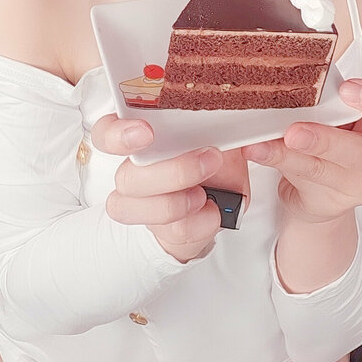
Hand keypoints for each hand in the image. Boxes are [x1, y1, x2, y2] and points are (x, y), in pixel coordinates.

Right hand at [89, 115, 247, 262]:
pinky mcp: (161, 231)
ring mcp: (143, 204)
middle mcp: (134, 170)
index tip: (146, 132)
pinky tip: (214, 210)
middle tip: (210, 158)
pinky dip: (200, 223)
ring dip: (177, 203)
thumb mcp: (229, 134)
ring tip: (206, 193)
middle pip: (126, 177)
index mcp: (142, 137)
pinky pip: (172, 232)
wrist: (224, 203)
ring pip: (133, 210)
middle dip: (172, 172)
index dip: (117, 135)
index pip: (106, 133)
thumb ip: (239, 129)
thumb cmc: (217, 160)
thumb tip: (256, 142)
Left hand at [240, 78, 361, 223]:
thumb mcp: (344, 112)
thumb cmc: (338, 136)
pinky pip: (304, 179)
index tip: (347, 89)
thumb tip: (299, 59)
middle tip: (296, 130)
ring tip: (266, 142)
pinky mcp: (333, 201)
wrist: (322, 189)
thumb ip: (334, 94)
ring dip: (292, 154)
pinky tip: (258, 151)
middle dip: (327, 140)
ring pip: (326, 169)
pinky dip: (277, 161)